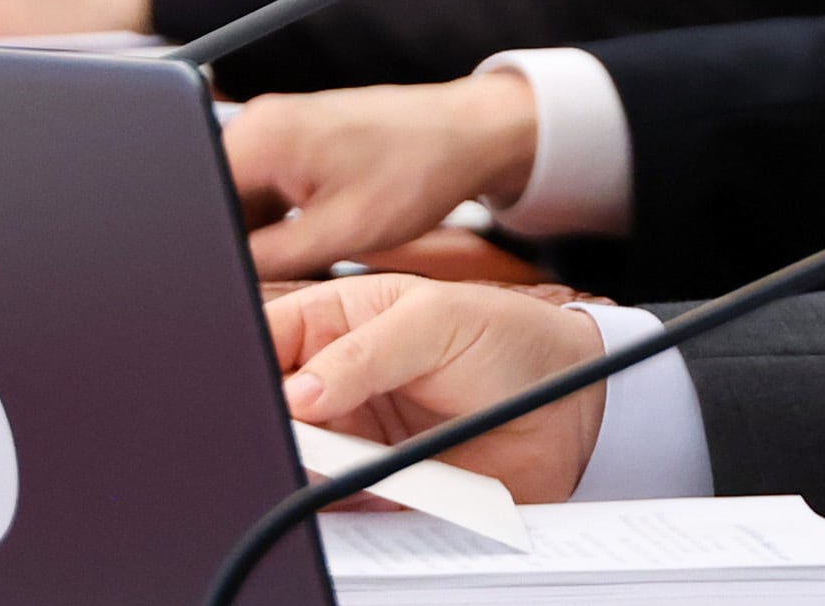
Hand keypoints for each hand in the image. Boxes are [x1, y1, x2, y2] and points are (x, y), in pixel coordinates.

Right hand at [227, 74, 543, 279]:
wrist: (472, 136)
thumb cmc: (419, 171)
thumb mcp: (338, 233)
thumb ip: (268, 260)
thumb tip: (224, 285)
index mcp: (259, 136)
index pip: (193, 200)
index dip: (202, 251)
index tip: (225, 285)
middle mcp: (260, 125)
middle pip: (211, 203)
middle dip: (234, 245)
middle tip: (279, 273)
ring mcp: (279, 132)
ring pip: (239, 204)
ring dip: (262, 237)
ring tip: (312, 249)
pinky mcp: (299, 145)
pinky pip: (267, 194)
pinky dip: (283, 224)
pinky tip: (318, 240)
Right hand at [269, 274, 606, 502]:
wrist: (573, 411)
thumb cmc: (513, 339)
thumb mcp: (440, 321)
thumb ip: (366, 352)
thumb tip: (297, 391)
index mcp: (342, 318)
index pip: (270, 338)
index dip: (251, 365)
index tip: (255, 392)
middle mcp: (338, 379)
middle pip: (273, 407)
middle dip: (272, 424)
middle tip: (294, 435)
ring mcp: (354, 434)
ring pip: (295, 460)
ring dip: (300, 468)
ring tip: (328, 463)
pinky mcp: (377, 486)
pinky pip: (334, 503)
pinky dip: (332, 506)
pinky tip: (347, 494)